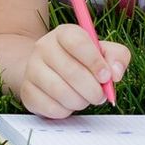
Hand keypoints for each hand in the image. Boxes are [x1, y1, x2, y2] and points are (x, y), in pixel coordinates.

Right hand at [17, 24, 131, 119]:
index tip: (106, 77)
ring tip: (85, 98)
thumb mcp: (103, 52)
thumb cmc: (81, 61)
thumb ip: (117, 57)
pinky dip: (66, 111)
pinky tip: (69, 104)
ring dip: (80, 101)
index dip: (95, 62)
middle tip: (101, 95)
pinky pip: (52, 107)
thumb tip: (115, 72)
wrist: (47, 70)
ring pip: (61, 92)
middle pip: (71, 71)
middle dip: (92, 89)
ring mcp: (32, 69)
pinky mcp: (27, 91)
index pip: (78, 43)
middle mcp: (44, 47)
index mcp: (64, 33)